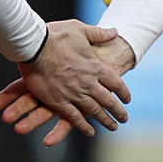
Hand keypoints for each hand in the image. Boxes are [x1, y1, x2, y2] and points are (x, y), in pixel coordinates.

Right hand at [0, 20, 131, 146]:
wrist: (35, 46)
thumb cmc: (56, 35)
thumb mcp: (81, 30)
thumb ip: (99, 34)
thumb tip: (115, 32)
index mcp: (95, 66)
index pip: (116, 83)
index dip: (123, 92)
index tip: (127, 100)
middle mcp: (88, 82)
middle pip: (108, 101)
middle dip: (118, 111)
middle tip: (124, 119)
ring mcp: (74, 93)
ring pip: (94, 111)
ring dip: (105, 120)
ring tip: (113, 127)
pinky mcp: (59, 101)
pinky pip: (74, 118)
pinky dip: (84, 126)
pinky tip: (90, 132)